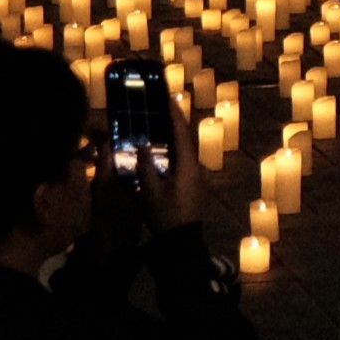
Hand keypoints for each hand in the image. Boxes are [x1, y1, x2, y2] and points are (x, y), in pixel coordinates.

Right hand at [149, 99, 205, 232]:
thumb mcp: (151, 191)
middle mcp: (196, 166)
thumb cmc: (166, 215)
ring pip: (186, 148)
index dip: (175, 115)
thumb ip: (146, 166)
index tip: (169, 98)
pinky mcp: (194, 183)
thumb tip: (142, 144)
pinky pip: (185, 159)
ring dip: (175, 135)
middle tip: (164, 106)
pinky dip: (175, 149)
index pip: (182, 133)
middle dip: (176, 121)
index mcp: (188, 165)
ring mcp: (197, 175)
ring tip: (162, 122)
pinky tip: (164, 149)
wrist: (181, 241)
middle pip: (186, 138)